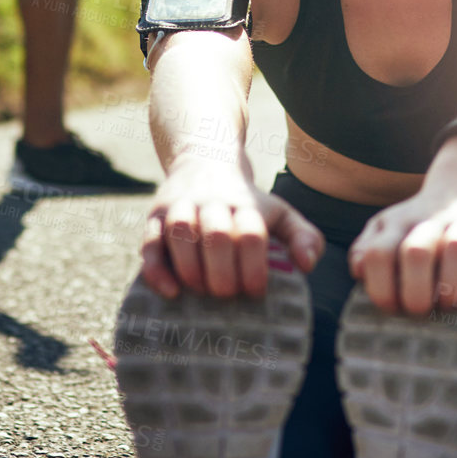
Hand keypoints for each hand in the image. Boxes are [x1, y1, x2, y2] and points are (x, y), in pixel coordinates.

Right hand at [141, 156, 323, 297]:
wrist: (205, 161)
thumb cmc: (248, 203)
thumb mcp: (280, 213)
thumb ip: (303, 236)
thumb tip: (306, 266)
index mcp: (247, 205)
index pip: (252, 235)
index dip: (254, 268)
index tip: (256, 293)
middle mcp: (213, 203)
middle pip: (217, 235)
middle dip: (223, 273)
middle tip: (228, 296)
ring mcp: (181, 207)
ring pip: (180, 234)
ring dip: (191, 270)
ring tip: (202, 292)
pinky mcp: (154, 216)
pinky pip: (150, 242)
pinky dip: (157, 270)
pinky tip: (171, 291)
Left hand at [348, 140, 456, 316]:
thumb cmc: (422, 220)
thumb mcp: (388, 226)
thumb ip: (366, 249)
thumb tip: (358, 272)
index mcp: (398, 223)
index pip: (377, 254)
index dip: (381, 288)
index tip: (392, 308)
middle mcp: (430, 220)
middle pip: (416, 253)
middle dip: (416, 293)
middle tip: (421, 311)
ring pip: (455, 251)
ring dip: (450, 288)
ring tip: (447, 305)